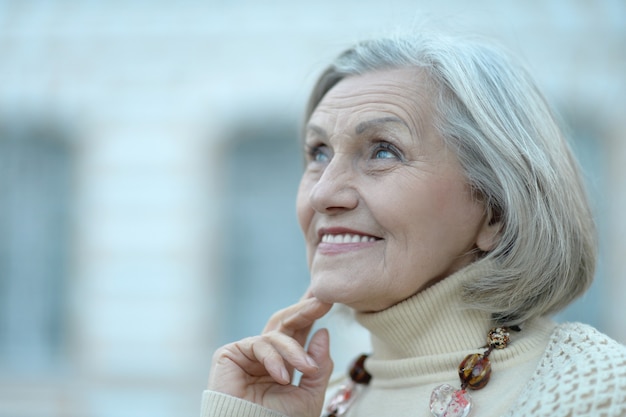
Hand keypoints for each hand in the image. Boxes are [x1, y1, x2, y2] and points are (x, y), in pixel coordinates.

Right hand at [208, 294, 333, 416]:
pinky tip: (282, 376)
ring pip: (275, 335)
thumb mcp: (309, 394)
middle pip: (285, 322)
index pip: (297, 331)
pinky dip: (274, 359)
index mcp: (283, 362)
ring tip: (306, 368)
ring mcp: (247, 353)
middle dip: (305, 311)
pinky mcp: (229, 354)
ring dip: (294, 350)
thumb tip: (323, 333)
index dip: (310, 314)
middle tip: (323, 302)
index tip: (327, 300)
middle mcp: (264, 354)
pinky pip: (258, 344)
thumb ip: (319, 365)